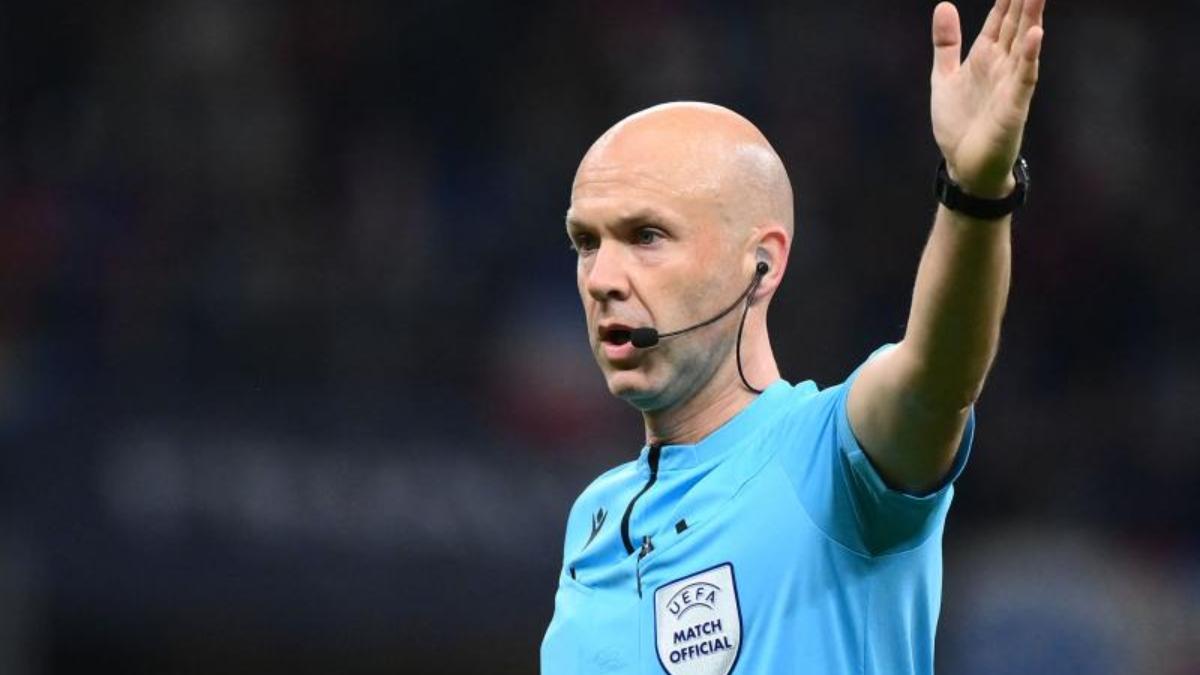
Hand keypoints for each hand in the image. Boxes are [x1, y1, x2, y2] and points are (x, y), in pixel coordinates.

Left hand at [930, 0, 1044, 197]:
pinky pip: (1025, 77)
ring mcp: (1010, 83)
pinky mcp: (1014, 105)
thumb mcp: (944, 77)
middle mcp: (1001, 65)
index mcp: (985, 56)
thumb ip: (946, 43)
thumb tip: (944, 4)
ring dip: (1032, 18)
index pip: (1000, 18)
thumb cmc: (958, 123)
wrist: (963, 164)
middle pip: (1016, 24)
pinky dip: (1030, 56)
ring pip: (1025, 44)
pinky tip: (1036, 34)